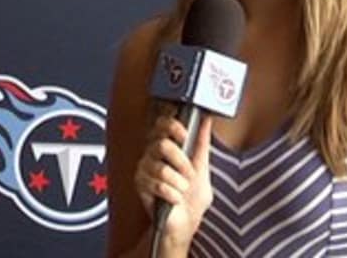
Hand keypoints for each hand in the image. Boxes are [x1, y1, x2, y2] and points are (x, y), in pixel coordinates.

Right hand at [133, 113, 213, 251]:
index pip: (161, 125)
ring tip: (182, 191)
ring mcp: (144, 170)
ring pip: (161, 168)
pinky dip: (172, 194)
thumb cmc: (192, 198)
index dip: (172, 127)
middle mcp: (152, 155)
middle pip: (161, 145)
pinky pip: (157, 185)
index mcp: (167, 147)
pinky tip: (174, 199)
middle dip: (181, 161)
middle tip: (188, 174)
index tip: (185, 136)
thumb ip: (202, 144)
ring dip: (179, 183)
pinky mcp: (140, 186)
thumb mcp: (202, 168)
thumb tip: (206, 121)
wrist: (185, 224)